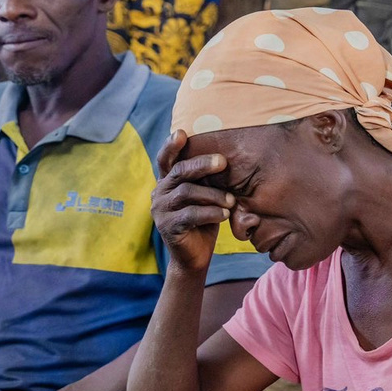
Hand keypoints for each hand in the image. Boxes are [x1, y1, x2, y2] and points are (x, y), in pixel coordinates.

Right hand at [153, 130, 234, 271]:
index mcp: (167, 181)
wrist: (195, 257)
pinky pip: (190, 215)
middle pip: (179, 171)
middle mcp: (159, 192)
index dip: (171, 145)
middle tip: (223, 162)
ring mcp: (161, 210)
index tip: (181, 132)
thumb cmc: (204, 221)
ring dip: (213, 195)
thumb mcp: (206, 196)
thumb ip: (206, 180)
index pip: (166, 159)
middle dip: (201, 165)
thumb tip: (226, 158)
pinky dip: (210, 212)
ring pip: (187, 193)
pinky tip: (224, 214)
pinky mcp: (168, 228)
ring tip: (231, 201)